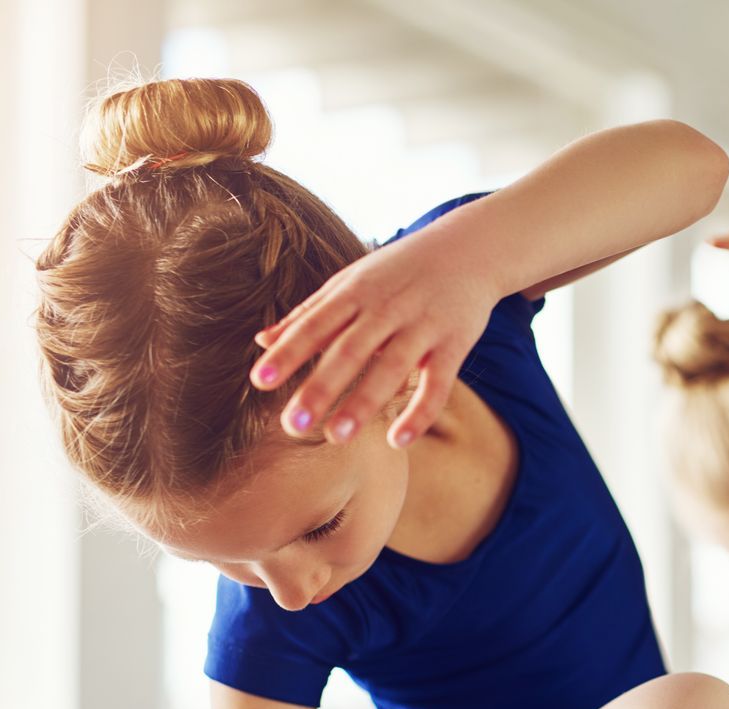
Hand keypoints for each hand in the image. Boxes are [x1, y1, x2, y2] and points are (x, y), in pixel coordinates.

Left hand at [249, 222, 499, 447]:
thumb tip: (261, 340)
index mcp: (355, 292)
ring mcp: (423, 326)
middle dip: (320, 388)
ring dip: (363, 404)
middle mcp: (386, 309)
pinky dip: (420, 412)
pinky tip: (398, 440)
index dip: (288, 353)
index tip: (260, 381)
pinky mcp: (455, 344)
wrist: (468, 249)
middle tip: (292, 425)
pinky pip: (438, 384)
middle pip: (349, 352)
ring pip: (391, 369)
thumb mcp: (351, 282)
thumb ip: (309, 313)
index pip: (315, 325)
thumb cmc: (399, 271)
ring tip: (337, 437)